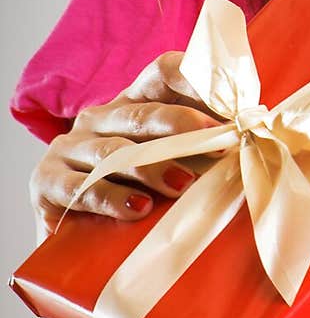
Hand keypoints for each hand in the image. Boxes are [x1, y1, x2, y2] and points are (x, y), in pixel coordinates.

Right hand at [29, 51, 225, 239]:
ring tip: (183, 184)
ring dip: (151, 166)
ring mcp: (69, 148)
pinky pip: (80, 187)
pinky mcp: (47, 182)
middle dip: (182, 126)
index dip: (194, 78)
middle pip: (141, 113)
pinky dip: (111, 197)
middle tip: (219, 143)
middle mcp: (99, 119)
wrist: (76, 244)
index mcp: (131, 104)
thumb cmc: (138, 196)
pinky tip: (137, 208)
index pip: (161, 73)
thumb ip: (203, 149)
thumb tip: (255, 143)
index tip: (228, 101)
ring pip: (113, 151)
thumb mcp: (170, 166)